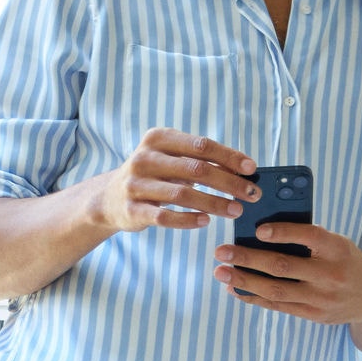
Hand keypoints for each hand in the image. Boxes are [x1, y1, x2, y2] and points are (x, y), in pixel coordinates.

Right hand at [94, 129, 260, 236]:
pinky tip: (206, 222)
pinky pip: (165, 217)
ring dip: (214, 203)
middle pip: (196, 170)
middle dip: (229, 183)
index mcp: (159, 139)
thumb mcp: (171, 159)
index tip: (251, 169)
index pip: (201, 145)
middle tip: (251, 194)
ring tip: (236, 210)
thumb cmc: (153, 176)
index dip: (229, 157)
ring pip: (183, 195)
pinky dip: (188, 220)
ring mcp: (136, 185)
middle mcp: (145, 158)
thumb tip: (243, 170)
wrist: (110, 198)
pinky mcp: (133, 210)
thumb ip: (200, 160)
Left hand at [213, 221, 361, 329]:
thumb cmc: (346, 261)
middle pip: (283, 266)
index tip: (257, 230)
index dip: (282, 232)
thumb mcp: (337, 243)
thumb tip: (262, 232)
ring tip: (221, 272)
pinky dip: (254, 297)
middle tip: (222, 251)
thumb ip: (307, 238)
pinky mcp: (312, 314)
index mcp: (337, 248)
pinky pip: (277, 305)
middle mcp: (329, 274)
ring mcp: (320, 298)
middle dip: (248, 259)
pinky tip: (235, 288)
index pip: (309, 236)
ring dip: (244, 281)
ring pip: (275, 290)